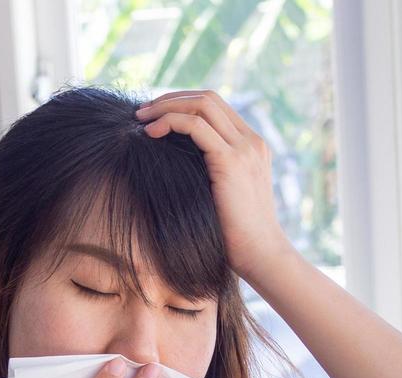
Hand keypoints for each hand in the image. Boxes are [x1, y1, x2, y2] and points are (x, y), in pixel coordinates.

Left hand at [134, 90, 293, 283]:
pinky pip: (195, 126)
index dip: (182, 103)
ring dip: (166, 106)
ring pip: (201, 105)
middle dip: (170, 99)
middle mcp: (252, 141)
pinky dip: (170, 122)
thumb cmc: (237, 236)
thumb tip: (173, 164)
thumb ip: (210, 173)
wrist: (261, 255)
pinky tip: (150, 134)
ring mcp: (244, 149)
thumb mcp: (224, 195)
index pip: (216, 107)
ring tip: (141, 118)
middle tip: (142, 112)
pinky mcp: (231, 161)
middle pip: (207, 98)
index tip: (155, 115)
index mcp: (252, 146)